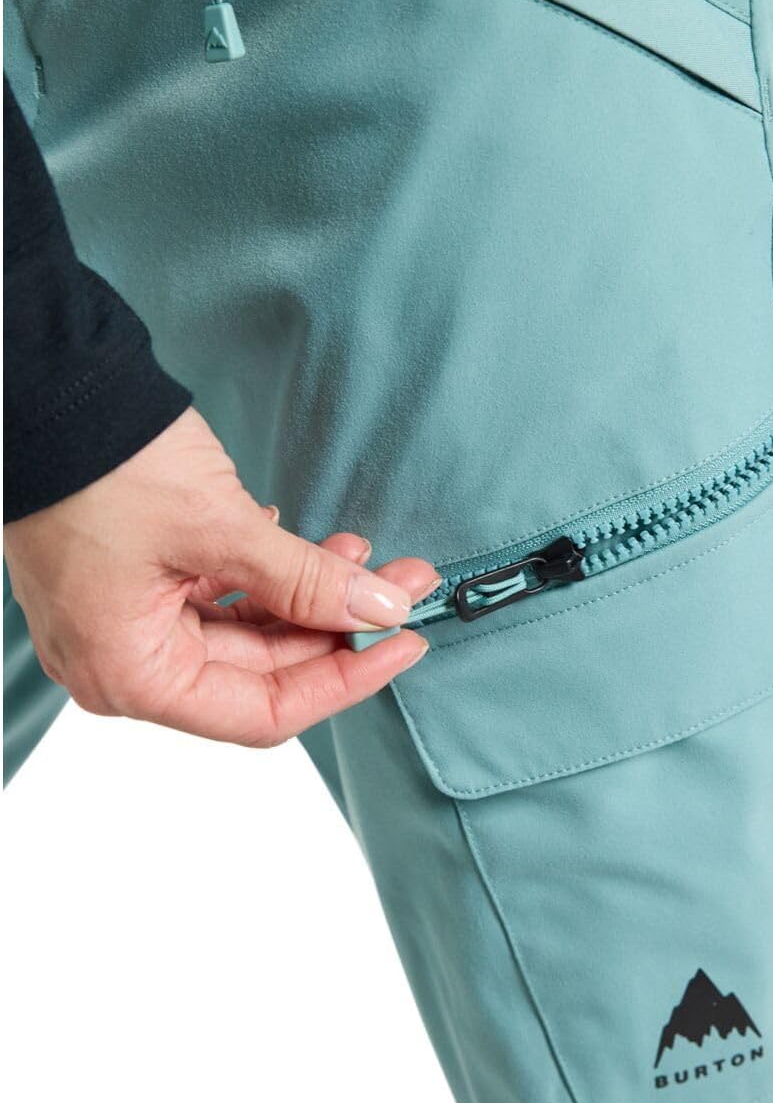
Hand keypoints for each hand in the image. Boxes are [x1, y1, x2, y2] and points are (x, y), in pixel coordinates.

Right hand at [3, 408, 437, 745]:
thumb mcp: (219, 527)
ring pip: (243, 633)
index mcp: (131, 675)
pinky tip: (303, 544)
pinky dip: (264, 577)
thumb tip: (382, 608)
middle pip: (258, 673)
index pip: (264, 712)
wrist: (39, 391)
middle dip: (335, 625)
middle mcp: (122, 665)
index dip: (344, 679)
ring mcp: (124, 624)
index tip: (403, 642)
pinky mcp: (130, 583)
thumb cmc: (102, 466)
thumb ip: (305, 579)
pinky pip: (213, 600)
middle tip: (401, 583)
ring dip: (305, 595)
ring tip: (360, 552)